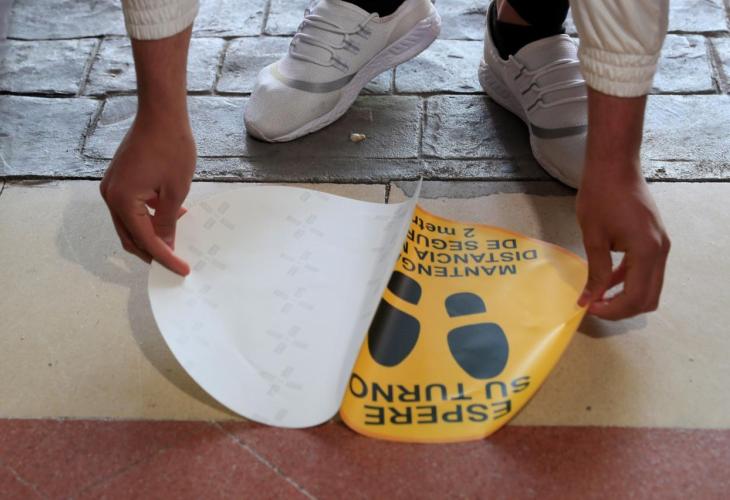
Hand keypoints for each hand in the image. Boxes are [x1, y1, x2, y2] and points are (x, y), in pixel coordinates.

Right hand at [100, 116, 195, 275]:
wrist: (161, 114)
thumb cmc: (171, 147)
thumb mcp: (175, 191)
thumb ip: (167, 222)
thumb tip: (165, 245)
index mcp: (122, 200)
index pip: (145, 239)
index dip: (165, 257)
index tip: (182, 269)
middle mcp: (110, 196)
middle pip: (130, 237)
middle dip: (152, 252)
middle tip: (175, 263)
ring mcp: (112, 187)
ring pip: (129, 225)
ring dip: (150, 236)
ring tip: (175, 242)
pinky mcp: (119, 180)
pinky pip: (130, 209)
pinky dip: (147, 219)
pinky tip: (170, 217)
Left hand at [576, 166, 669, 318]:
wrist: (614, 165)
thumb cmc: (600, 196)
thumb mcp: (594, 237)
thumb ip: (596, 271)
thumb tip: (589, 299)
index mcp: (647, 252)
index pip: (635, 298)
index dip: (612, 310)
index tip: (588, 308)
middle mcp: (661, 252)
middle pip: (648, 298)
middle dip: (621, 308)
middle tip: (594, 306)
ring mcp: (661, 246)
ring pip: (650, 287)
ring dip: (626, 296)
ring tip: (598, 297)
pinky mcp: (655, 240)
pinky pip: (647, 271)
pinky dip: (629, 281)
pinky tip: (607, 281)